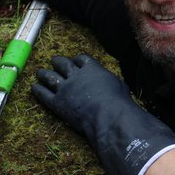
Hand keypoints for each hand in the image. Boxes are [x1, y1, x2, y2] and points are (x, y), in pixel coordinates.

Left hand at [32, 55, 174, 174]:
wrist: (109, 116)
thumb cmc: (119, 104)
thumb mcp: (121, 88)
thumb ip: (119, 85)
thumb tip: (139, 88)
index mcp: (94, 68)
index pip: (82, 58)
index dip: (78, 60)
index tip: (76, 60)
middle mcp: (77, 73)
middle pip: (63, 62)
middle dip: (59, 62)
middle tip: (55, 61)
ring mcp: (65, 86)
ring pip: (50, 74)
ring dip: (44, 73)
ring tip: (40, 72)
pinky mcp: (57, 101)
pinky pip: (43, 92)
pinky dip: (38, 89)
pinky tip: (34, 87)